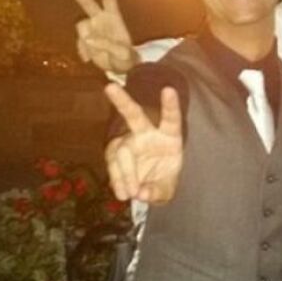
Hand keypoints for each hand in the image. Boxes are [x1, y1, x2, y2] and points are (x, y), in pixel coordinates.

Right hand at [64, 0, 137, 72]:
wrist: (120, 69)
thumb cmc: (126, 59)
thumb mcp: (122, 54)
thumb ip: (107, 45)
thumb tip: (89, 39)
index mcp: (113, 18)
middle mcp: (101, 20)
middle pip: (87, 2)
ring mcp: (92, 29)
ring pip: (80, 27)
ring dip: (85, 41)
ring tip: (95, 54)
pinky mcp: (86, 40)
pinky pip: (79, 42)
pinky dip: (82, 51)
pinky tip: (88, 60)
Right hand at [104, 83, 181, 203]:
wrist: (150, 185)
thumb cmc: (163, 179)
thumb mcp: (167, 189)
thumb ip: (158, 191)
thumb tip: (141, 193)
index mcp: (169, 135)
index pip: (171, 118)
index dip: (170, 105)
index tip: (168, 89)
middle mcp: (148, 133)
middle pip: (134, 115)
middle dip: (122, 101)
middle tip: (109, 86)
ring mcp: (130, 141)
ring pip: (120, 149)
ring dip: (123, 172)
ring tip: (129, 194)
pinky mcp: (116, 152)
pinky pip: (112, 163)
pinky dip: (117, 179)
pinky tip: (122, 192)